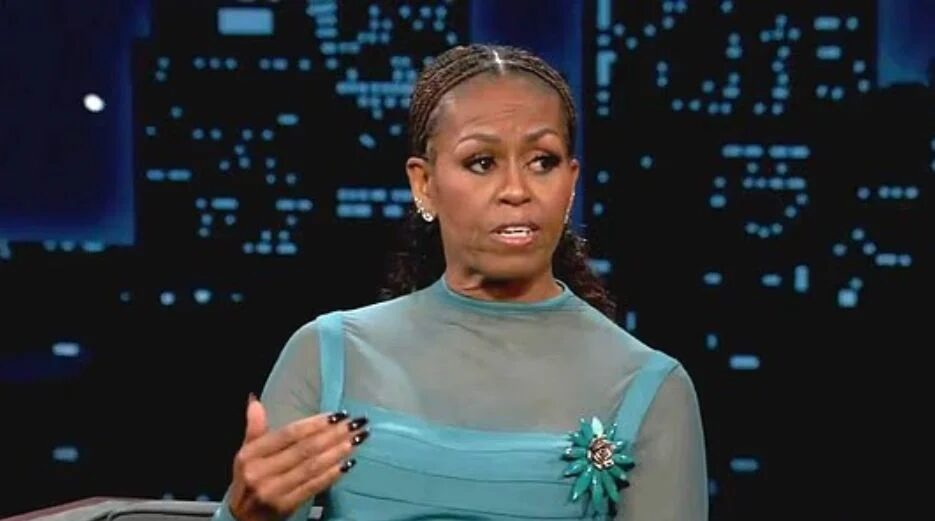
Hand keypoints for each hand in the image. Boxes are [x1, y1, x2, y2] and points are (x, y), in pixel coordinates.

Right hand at [228, 394, 368, 520]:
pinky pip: (313, 486)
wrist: (242, 518)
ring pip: (312, 467)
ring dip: (337, 452)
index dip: (314, 423)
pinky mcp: (285, 506)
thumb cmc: (248, 479)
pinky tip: (347, 464)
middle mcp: (260, 472)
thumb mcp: (246, 453)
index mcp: (250, 454)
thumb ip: (254, 427)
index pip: (288, 434)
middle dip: (333, 434)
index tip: (338, 414)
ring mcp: (273, 491)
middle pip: (304, 449)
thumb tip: (255, 400)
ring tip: (356, 440)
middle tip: (356, 424)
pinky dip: (332, 474)